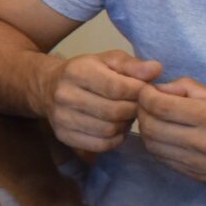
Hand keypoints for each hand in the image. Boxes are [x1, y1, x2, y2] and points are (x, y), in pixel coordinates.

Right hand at [41, 49, 161, 153]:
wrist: (49, 86)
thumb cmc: (87, 71)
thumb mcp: (109, 60)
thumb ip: (133, 65)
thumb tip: (156, 70)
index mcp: (77, 71)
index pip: (118, 88)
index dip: (138, 92)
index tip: (144, 91)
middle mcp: (65, 95)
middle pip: (114, 111)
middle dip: (133, 109)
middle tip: (136, 105)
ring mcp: (62, 118)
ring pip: (108, 130)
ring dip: (125, 125)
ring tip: (125, 115)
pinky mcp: (63, 136)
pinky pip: (100, 145)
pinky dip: (115, 139)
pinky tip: (116, 128)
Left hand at [136, 78, 205, 190]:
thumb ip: (190, 89)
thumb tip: (161, 88)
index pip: (161, 106)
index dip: (146, 95)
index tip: (147, 90)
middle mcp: (202, 142)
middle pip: (151, 127)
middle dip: (141, 111)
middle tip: (147, 103)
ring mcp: (196, 163)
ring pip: (152, 146)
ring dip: (146, 129)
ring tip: (155, 119)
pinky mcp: (194, 176)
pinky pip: (163, 159)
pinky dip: (156, 145)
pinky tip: (164, 136)